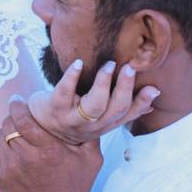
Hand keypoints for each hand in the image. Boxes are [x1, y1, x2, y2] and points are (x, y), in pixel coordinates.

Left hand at [0, 98, 102, 191]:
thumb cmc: (74, 188)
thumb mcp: (91, 161)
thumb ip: (91, 135)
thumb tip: (89, 112)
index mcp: (48, 150)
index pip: (23, 117)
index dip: (18, 105)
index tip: (18, 100)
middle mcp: (25, 158)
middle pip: (8, 124)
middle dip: (13, 117)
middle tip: (19, 116)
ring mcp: (9, 169)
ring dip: (6, 131)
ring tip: (16, 133)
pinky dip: (0, 147)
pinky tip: (11, 150)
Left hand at [28, 60, 159, 145]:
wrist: (38, 128)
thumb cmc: (72, 115)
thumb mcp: (98, 117)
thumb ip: (121, 108)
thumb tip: (153, 95)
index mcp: (104, 125)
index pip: (127, 115)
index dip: (141, 103)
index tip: (153, 88)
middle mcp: (91, 125)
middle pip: (114, 110)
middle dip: (124, 89)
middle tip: (129, 66)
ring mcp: (72, 119)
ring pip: (94, 106)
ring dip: (103, 84)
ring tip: (109, 65)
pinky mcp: (54, 109)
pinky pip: (64, 93)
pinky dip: (72, 77)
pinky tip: (78, 63)